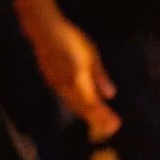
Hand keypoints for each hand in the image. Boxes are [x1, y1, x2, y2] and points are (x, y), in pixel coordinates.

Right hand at [28, 14, 120, 139]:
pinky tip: (81, 107)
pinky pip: (66, 99)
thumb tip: (110, 95)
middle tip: (109, 130)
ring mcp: (56, 85)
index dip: (103, 116)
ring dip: (86, 115)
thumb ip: (99, 77)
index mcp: (78, 81)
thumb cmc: (70, 39)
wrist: (44, 30)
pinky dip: (76, 107)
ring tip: (98, 124)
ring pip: (73, 105)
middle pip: (82, 108)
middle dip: (96, 120)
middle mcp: (66, 87)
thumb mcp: (90, 55)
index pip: (93, 104)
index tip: (115, 126)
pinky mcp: (52, 81)